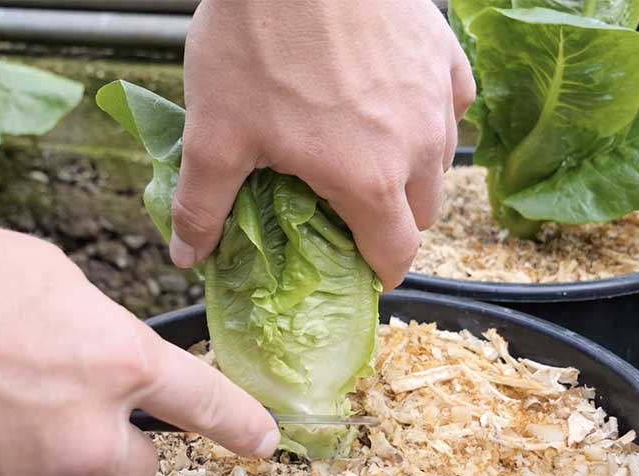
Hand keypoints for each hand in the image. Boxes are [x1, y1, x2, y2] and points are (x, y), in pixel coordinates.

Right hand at [0, 225, 279, 475]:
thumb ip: (101, 331)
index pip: (205, 403)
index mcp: (120, 360)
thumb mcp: (60, 285)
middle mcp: (86, 427)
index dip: (240, 424)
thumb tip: (111, 353)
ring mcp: (31, 471)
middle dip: (120, 452)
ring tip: (17, 416)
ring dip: (57, 462)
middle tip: (81, 419)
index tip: (263, 440)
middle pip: (137, 471)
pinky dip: (7, 470)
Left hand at [172, 0, 474, 290]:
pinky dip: (426, 119)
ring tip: (366, 152)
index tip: (362, 269)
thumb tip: (189, 255)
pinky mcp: (444, 57)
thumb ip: (203, 206)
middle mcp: (418, 146)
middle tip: (349, 206)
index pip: (396, 255)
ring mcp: (437, 99)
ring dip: (409, 173)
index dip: (379, 272)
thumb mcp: (215, 132)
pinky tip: (392, 103)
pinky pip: (449, 107)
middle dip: (391, 223)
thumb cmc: (260, 40)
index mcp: (369, 179)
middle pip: (422, 214)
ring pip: (437, 164)